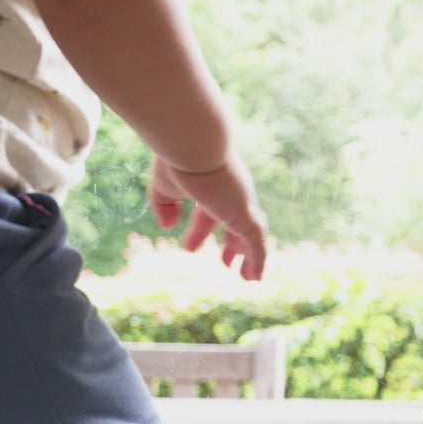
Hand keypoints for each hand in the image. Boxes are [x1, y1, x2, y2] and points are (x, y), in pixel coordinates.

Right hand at [148, 156, 269, 280]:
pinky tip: (255, 278)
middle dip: (232, 244)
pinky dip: (258, 260)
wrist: (194, 145)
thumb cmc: (177, 160)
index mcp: (212, 185)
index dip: (200, 231)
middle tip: (226, 262)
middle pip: (235, 223)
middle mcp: (231, 194)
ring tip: (247, 277)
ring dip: (248, 256)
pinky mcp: (246, 215)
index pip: (209, 212)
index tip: (189, 249)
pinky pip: (258, 243)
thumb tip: (168, 226)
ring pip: (252, 234)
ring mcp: (242, 204)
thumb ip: (165, 206)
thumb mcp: (164, 187)